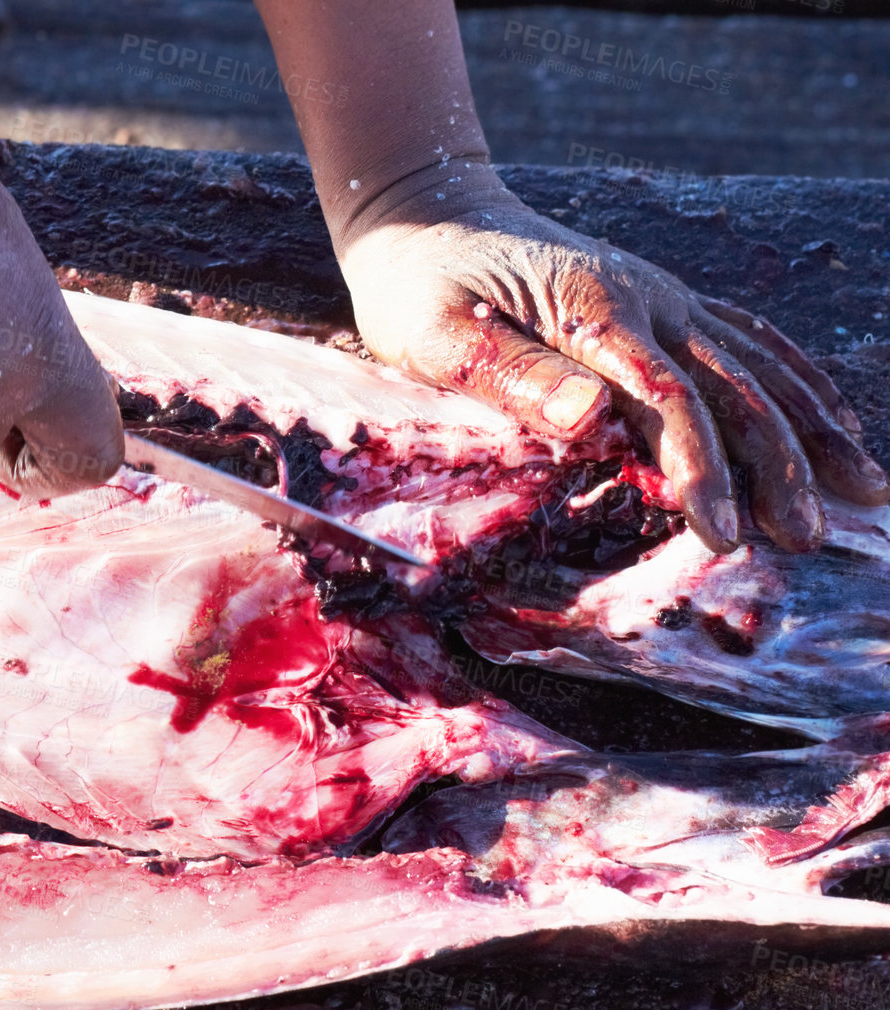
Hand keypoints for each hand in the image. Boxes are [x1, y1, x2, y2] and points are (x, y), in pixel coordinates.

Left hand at [339, 193, 887, 552]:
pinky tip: (828, 423)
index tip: (722, 532)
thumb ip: (512, 375)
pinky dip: (793, 381)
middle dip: (776, 463)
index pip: (664, 398)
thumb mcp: (438, 335)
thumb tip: (589, 417)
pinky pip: (745, 339)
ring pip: (755, 363)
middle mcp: (645, 299)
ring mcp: (661, 297)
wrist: (429, 218)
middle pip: (730, 385)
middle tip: (806, 534)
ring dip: (807, 428)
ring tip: (860, 490)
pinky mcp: (660, 301)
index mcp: (591, 311)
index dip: (700, 466)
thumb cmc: (421, 288)